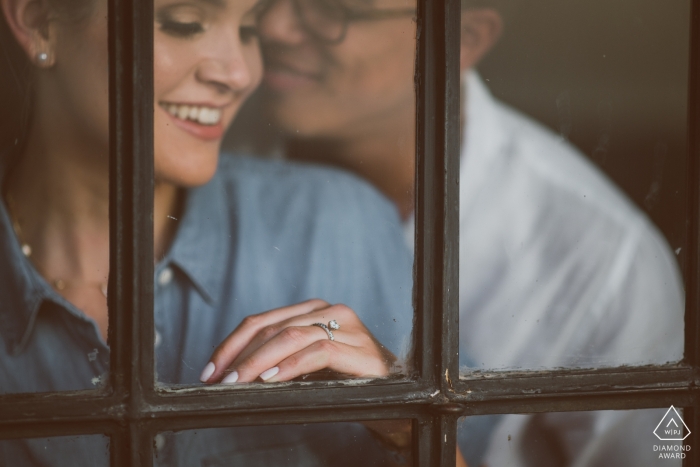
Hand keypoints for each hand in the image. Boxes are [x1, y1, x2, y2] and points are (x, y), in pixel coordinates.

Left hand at [199, 299, 397, 382]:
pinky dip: (289, 366)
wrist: (401, 395)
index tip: (210, 368)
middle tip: (216, 380)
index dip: (232, 343)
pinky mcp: (360, 349)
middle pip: (272, 326)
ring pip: (291, 336)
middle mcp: (331, 310)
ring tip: (236, 382)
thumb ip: (282, 358)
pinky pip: (317, 352)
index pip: (264, 320)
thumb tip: (235, 373)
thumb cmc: (350, 382)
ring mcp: (348, 327)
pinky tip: (269, 380)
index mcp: (315, 310)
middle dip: (238, 354)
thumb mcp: (310, 367)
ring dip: (257, 362)